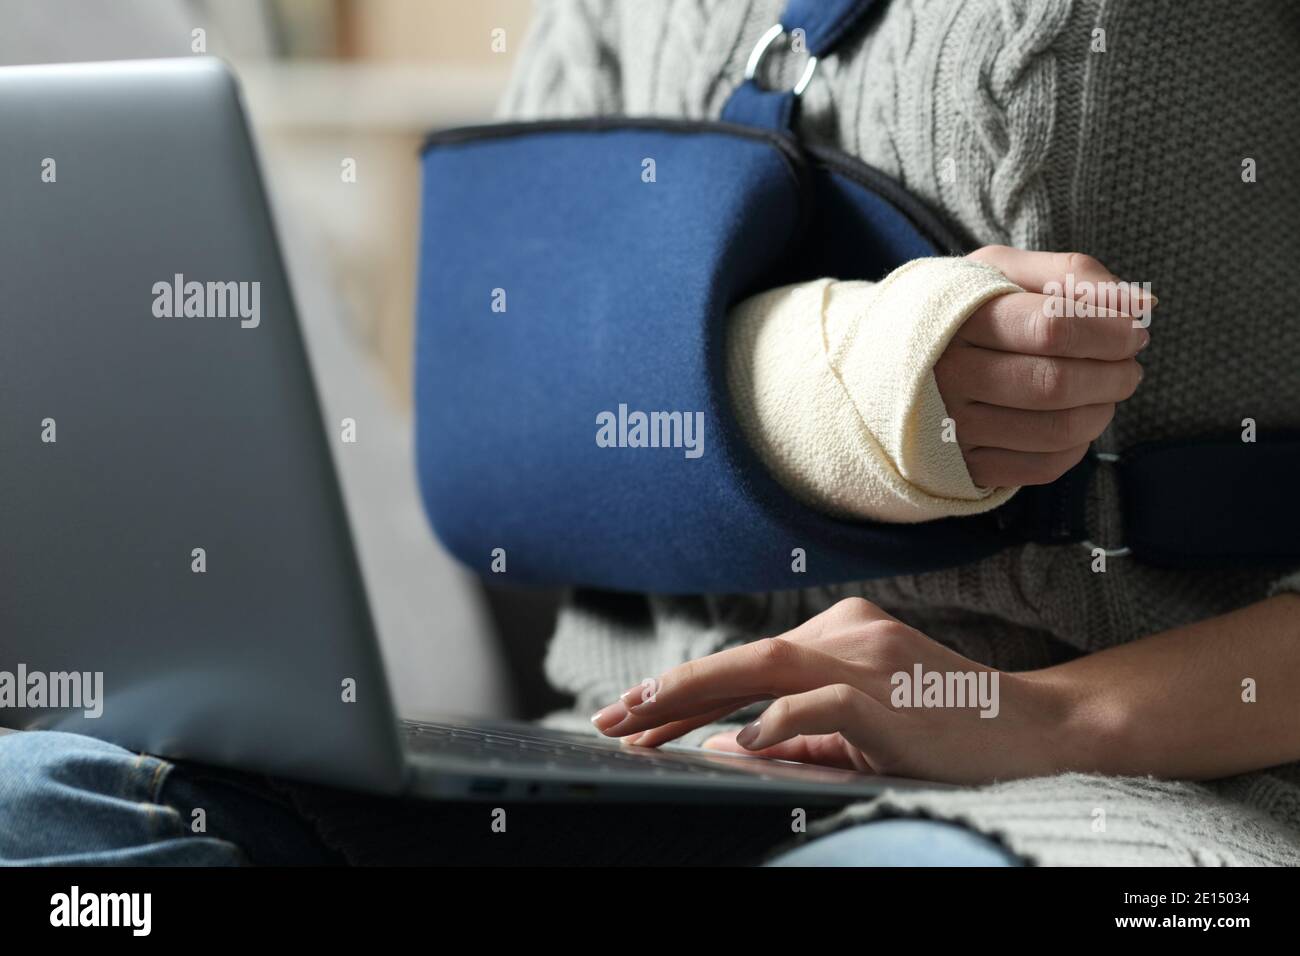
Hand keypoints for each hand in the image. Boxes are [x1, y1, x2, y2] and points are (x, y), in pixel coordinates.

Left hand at [590, 597, 1089, 784]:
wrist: (1035, 728)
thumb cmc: (946, 730)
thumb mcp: (859, 733)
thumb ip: (794, 738)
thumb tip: (724, 748)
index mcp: (838, 634)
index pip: (745, 662)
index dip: (684, 690)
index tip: (632, 717)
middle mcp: (847, 633)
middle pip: (743, 657)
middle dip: (671, 690)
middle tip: (612, 718)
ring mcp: (869, 657)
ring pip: (765, 667)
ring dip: (698, 696)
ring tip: (644, 724)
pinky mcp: (891, 690)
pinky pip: (821, 701)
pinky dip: (777, 720)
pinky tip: (739, 743)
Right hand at [937, 246, 1154, 487]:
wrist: (884, 362)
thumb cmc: (960, 310)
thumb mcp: (1000, 271)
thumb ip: (1071, 273)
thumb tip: (1144, 304)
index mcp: (957, 319)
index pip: (1052, 327)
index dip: (1108, 330)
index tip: (1134, 329)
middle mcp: (948, 378)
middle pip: (1056, 384)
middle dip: (1114, 373)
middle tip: (1130, 362)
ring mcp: (953, 428)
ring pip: (1056, 430)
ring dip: (1103, 409)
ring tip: (1108, 388)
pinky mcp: (965, 466)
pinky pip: (1043, 467)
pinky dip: (1078, 444)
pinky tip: (1076, 418)